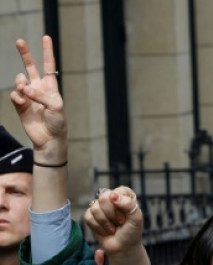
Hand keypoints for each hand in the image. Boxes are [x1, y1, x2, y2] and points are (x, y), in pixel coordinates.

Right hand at [9, 36, 65, 160]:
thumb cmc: (58, 122)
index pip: (49, 65)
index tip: (46, 37)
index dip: (47, 51)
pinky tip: (22, 101)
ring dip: (20, 82)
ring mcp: (28, 96)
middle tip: (19, 41)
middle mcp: (39, 88)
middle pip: (30, 66)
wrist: (49, 138)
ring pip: (19, 80)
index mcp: (51, 86)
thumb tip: (24, 88)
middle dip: (25, 54)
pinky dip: (17, 96)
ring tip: (24, 91)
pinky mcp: (19, 104)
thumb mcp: (56, 106)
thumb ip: (41, 95)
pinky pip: (14, 94)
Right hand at [83, 187, 143, 256]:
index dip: (121, 204)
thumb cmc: (132, 232)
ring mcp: (100, 207)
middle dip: (112, 214)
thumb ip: (128, 204)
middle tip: (120, 222)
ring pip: (95, 208)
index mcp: (125, 196)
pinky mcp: (91, 216)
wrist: (123, 248)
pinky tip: (106, 231)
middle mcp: (112, 199)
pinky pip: (88, 217)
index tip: (126, 215)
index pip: (119, 191)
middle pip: (103, 198)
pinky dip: (98, 227)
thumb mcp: (136, 219)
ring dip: (105, 222)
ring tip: (113, 228)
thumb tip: (113, 195)